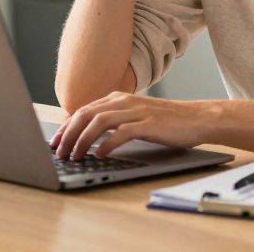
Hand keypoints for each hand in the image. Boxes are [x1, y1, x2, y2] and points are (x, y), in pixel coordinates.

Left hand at [50, 92, 216, 159]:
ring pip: (99, 122)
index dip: (66, 126)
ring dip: (83, 140)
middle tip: (59, 152)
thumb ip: (115, 119)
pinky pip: (121, 133)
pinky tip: (101, 155)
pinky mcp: (149, 124)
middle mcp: (124, 101)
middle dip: (68, 134)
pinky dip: (107, 144)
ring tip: (75, 156)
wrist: (198, 118)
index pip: (84, 110)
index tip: (56, 141)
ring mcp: (137, 111)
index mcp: (119, 98)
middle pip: (86, 114)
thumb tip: (89, 135)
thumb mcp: (136, 115)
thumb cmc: (167, 121)